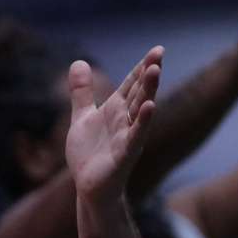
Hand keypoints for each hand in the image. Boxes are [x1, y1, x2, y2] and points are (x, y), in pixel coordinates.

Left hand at [63, 47, 161, 200]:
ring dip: (148, 91)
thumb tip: (78, 62)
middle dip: (148, 73)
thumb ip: (82, 92)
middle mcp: (125, 120)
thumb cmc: (90, 154)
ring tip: (155, 70)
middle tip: (159, 54)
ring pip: (140, 110)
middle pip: (138, 92)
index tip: (157, 49)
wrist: (89, 187)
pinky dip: (142, 122)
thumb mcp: (82, 117)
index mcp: (116, 110)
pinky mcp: (124, 154)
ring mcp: (127, 137)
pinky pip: (135, 136)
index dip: (141, 67)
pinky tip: (150, 107)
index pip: (131, 84)